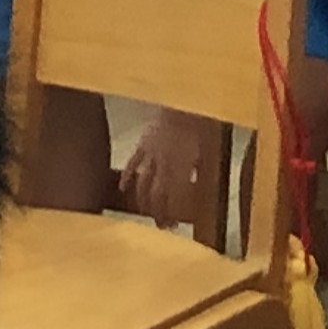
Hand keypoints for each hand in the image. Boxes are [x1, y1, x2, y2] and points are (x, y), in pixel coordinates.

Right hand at [116, 110, 211, 228]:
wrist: (183, 102)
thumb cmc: (198, 124)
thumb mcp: (204, 149)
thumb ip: (196, 168)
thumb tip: (193, 184)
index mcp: (181, 166)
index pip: (173, 197)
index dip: (171, 213)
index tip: (173, 225)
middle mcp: (164, 163)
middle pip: (157, 194)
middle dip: (157, 212)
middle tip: (160, 226)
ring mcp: (151, 153)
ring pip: (143, 182)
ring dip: (143, 199)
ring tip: (144, 212)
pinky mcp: (142, 143)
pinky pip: (132, 163)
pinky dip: (126, 176)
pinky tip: (124, 188)